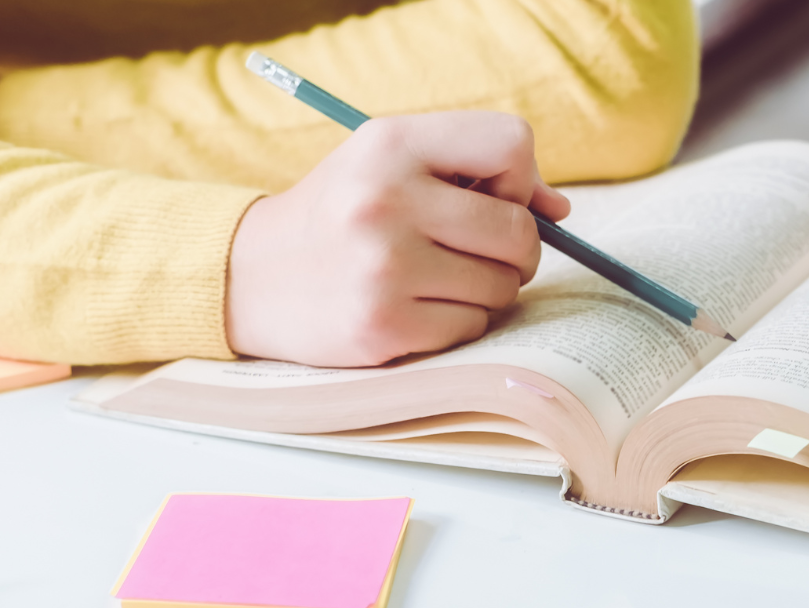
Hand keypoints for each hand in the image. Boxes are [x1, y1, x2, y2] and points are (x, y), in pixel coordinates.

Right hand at [226, 112, 569, 367]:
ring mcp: (384, 268)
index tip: (492, 197)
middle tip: (476, 250)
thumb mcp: (391, 162)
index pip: (511, 144)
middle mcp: (385, 200)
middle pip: (519, 230)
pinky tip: (415, 306)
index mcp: (390, 143)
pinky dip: (457, 322)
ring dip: (486, 288)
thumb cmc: (342, 214)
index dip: (519, 177)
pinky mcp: (383, 327)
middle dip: (514, 247)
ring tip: (436, 277)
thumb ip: (475, 170)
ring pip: (503, 286)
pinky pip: (472, 327)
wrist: (249, 277)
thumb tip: (559, 211)